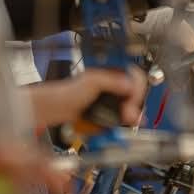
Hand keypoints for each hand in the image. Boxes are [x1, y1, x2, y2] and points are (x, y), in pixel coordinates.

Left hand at [29, 67, 145, 128]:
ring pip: (130, 106)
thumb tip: (130, 86)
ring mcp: (110, 97)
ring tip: (127, 120)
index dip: (137, 88)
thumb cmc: (69, 92)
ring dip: (131, 114)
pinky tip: (122, 123)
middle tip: (130, 115)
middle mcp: (113, 83)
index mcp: (112, 71)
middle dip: (135, 104)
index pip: (135, 76)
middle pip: (135, 93)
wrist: (57, 109)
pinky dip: (123, 120)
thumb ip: (112, 81)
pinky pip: (121, 116)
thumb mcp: (93, 81)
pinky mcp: (107, 110)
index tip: (132, 100)